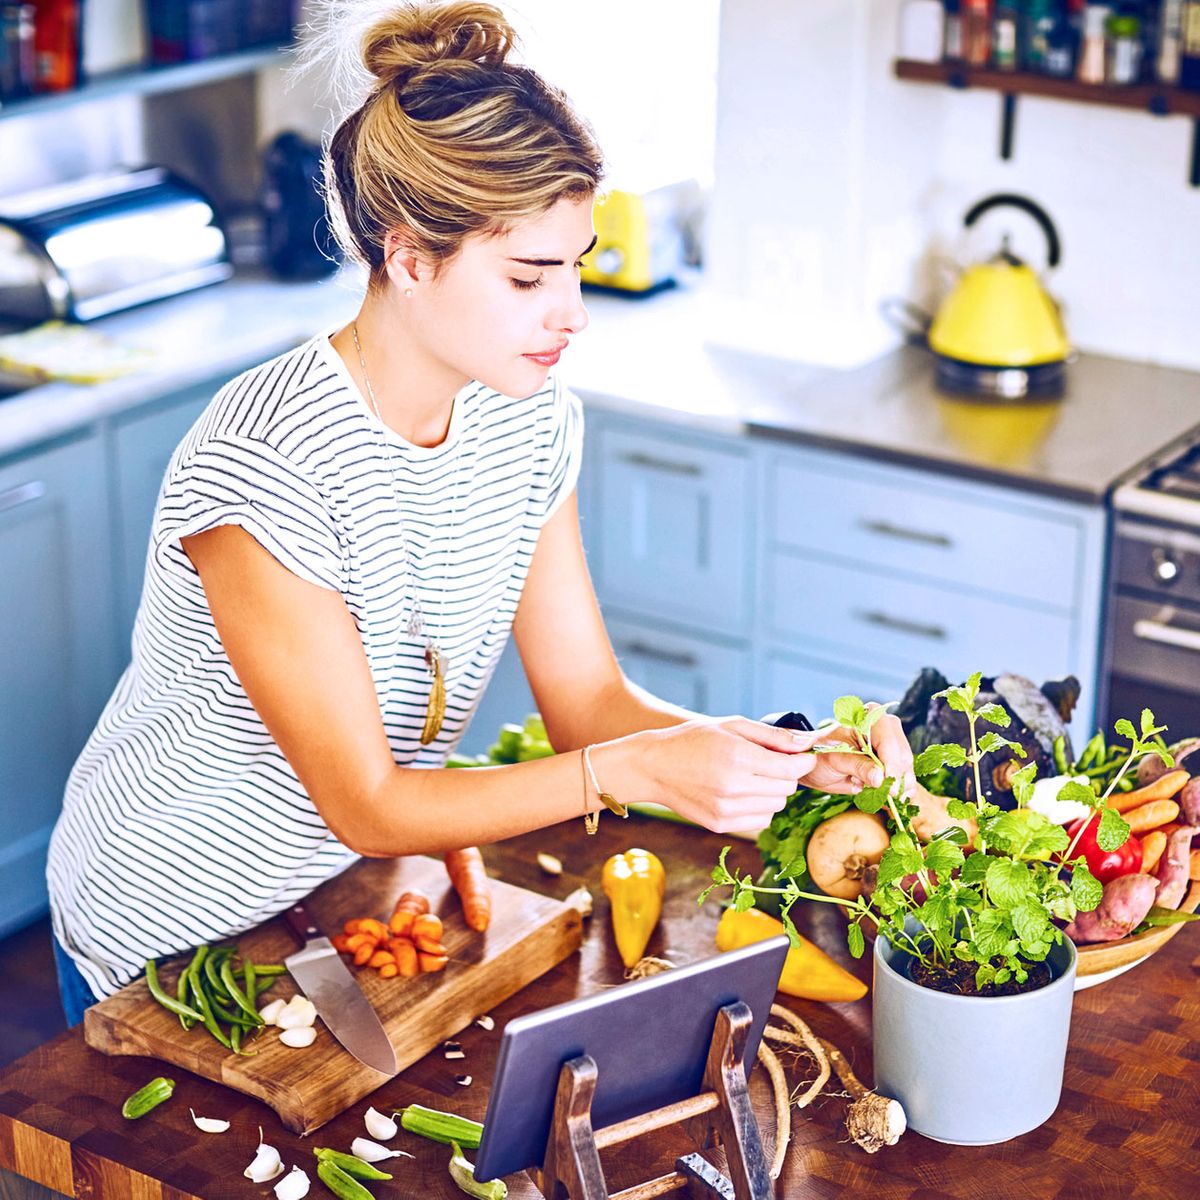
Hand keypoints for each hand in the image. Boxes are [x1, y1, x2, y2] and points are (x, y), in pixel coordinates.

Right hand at [600, 717, 816, 834]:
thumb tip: (808, 742)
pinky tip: (742, 793)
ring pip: (776, 806)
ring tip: (752, 777)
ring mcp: (726, 810)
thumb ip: (773, 735)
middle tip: (769, 762)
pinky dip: (759, 807)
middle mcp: (733, 787)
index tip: (801, 756)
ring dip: (773, 792)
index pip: (791, 769)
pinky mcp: (720, 825)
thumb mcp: (731, 726)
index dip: (802, 762)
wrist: (653, 767)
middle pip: (787, 789)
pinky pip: (760, 820)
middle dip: (786, 775)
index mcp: (737, 757)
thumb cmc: (692, 740)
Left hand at [797, 707, 914, 797]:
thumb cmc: (821, 754)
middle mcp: (886, 729)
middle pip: (902, 755)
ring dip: (899, 787)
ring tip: (884, 796)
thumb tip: (880, 778)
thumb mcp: (836, 759)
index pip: (888, 740)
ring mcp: (892, 747)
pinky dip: (899, 792)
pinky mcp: (894, 765)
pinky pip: (904, 780)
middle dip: (897, 778)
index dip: (891, 763)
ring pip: (906, 770)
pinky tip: (888, 798)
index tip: (887, 783)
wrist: (816, 763)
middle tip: (888, 795)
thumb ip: (858, 766)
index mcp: (869, 718)